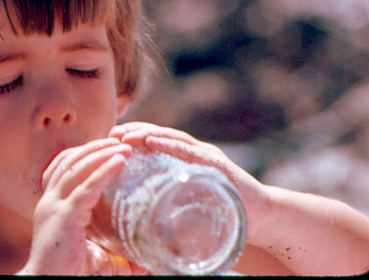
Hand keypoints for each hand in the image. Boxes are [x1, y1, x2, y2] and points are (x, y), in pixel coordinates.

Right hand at [20, 138, 131, 274]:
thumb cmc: (66, 273)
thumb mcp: (89, 254)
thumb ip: (111, 252)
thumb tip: (142, 265)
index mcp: (50, 204)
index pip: (62, 167)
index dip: (82, 153)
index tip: (104, 145)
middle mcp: (49, 201)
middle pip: (68, 161)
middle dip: (93, 147)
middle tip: (117, 139)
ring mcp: (54, 207)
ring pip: (76, 168)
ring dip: (101, 153)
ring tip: (122, 146)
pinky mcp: (65, 216)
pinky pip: (86, 188)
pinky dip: (104, 171)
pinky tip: (119, 161)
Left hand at [109, 122, 270, 242]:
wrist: (262, 220)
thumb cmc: (222, 217)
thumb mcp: (188, 211)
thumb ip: (167, 212)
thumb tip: (132, 235)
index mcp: (184, 161)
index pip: (152, 144)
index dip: (129, 140)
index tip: (106, 141)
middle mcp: (193, 153)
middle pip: (157, 136)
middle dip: (132, 133)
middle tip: (109, 135)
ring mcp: (206, 156)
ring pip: (170, 138)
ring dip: (145, 135)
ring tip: (124, 136)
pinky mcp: (217, 165)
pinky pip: (190, 151)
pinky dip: (170, 145)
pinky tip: (151, 142)